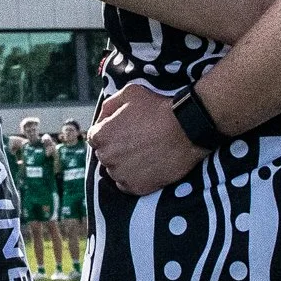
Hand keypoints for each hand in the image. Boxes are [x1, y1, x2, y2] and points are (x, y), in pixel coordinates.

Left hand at [89, 82, 207, 195]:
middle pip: (106, 154)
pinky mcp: (136, 187)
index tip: (124, 130)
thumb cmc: (158, 108)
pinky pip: (127, 185)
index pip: (95, 137)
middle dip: (116, 148)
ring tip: (144, 153)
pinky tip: (147, 166)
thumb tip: (103, 116)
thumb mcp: (130, 93)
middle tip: (137, 141)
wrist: (186, 129)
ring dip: (125, 164)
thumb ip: (110, 104)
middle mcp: (106, 157)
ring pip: (116, 170)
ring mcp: (121, 174)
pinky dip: (135, 177)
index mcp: (100, 135)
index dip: (110, 132)